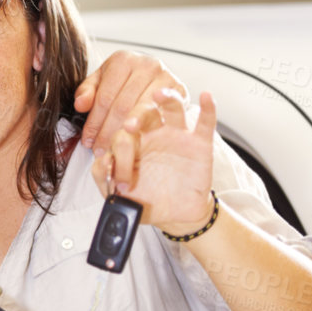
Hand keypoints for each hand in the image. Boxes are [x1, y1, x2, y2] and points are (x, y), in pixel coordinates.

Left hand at [74, 51, 187, 151]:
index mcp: (123, 60)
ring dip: (126, 135)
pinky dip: (147, 131)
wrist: (156, 82)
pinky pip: (161, 115)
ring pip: (141, 112)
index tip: (87, 141)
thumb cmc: (124, 84)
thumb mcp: (102, 83)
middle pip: (121, 106)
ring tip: (114, 151)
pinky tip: (136, 143)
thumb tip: (80, 105)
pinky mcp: (180, 91)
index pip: (104, 97)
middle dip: (107, 132)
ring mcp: (165, 77)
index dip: (94, 122)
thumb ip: (87, 92)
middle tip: (99, 151)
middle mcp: (146, 65)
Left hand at [92, 89, 216, 233]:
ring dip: (166, 98)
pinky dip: (208, 108)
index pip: (121, 134)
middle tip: (129, 127)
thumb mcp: (117, 192)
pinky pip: (206, 122)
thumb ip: (103, 176)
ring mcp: (177, 136)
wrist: (174, 216)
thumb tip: (103, 161)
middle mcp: (152, 134)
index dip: (118, 155)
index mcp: (131, 142)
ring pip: (172, 107)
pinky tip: (205, 97)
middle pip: (143, 111)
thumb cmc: (146, 200)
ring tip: (159, 94)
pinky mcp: (200, 143)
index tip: (121, 184)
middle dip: (135, 116)